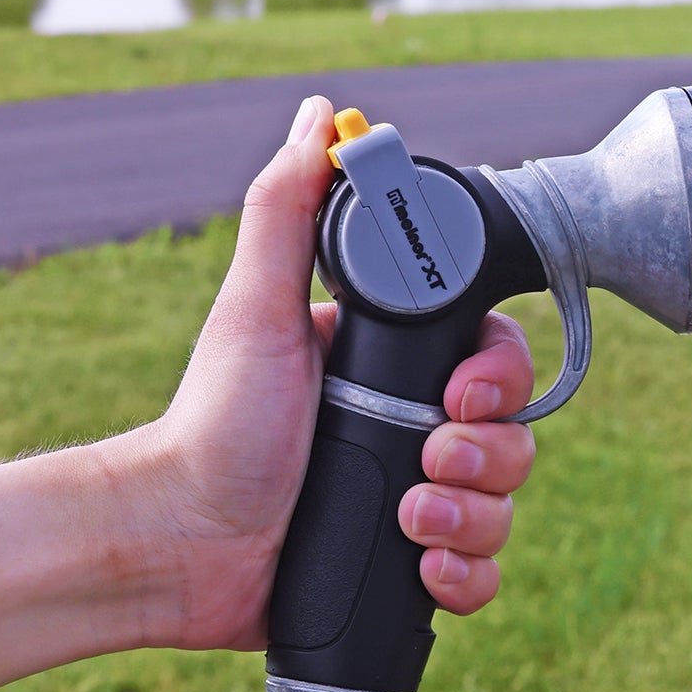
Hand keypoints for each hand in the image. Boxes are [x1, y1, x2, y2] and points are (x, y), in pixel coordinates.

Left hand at [132, 94, 536, 650]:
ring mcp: (414, 503)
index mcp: (392, 369)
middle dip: (488, 456)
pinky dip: (467, 577)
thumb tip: (319, 115)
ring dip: (475, 518)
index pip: (492, 362)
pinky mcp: (405, 571)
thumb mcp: (254, 310)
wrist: (178, 544)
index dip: (499, 378)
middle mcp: (411, 433)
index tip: (461, 394)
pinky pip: (480, 576)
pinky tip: (424, 569)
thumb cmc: (211, 423)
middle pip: (513, 438)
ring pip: (504, 509)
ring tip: (412, 522)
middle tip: (431, 461)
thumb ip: (287, 209)